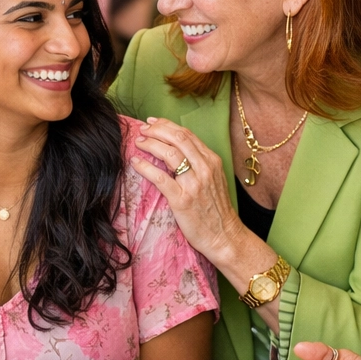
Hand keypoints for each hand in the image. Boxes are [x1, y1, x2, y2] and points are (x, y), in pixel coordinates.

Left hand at [129, 118, 245, 259]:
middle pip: (177, 138)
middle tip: (142, 129)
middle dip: (157, 130)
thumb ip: (199, 164)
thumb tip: (177, 151)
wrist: (224, 236)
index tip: (153, 122)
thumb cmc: (216, 210)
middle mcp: (205, 168)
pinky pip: (160, 178)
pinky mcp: (182, 200)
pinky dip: (145, 167)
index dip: (167, 125)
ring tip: (138, 142)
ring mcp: (194, 184)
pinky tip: (136, 163)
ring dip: (150, 144)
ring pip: (169, 154)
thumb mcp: (213, 180)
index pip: (187, 135)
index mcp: (212, 161)